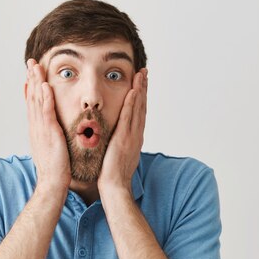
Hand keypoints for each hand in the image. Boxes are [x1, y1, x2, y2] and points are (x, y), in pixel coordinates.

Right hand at [25, 59, 71, 192]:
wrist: (52, 182)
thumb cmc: (55, 168)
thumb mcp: (50, 147)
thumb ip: (50, 135)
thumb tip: (52, 129)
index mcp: (37, 129)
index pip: (33, 104)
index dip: (32, 87)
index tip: (31, 74)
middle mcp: (36, 126)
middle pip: (32, 98)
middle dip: (32, 78)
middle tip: (30, 62)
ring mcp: (41, 129)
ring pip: (38, 101)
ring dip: (37, 82)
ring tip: (36, 66)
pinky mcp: (50, 133)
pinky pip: (47, 112)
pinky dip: (45, 98)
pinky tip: (46, 85)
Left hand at [97, 68, 147, 193]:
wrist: (114, 186)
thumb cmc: (113, 175)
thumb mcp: (118, 155)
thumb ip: (119, 144)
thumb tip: (115, 138)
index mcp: (134, 137)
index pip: (139, 112)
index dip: (141, 96)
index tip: (141, 83)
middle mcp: (136, 134)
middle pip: (142, 106)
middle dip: (143, 88)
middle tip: (145, 72)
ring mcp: (131, 136)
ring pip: (138, 108)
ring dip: (140, 90)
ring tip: (141, 74)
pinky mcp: (124, 138)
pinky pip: (128, 117)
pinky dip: (132, 103)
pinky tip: (133, 91)